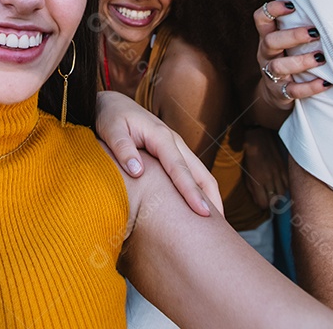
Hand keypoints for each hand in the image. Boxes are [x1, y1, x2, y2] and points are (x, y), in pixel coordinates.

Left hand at [96, 91, 221, 216]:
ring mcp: (175, 147)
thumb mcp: (111, 128)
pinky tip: (197, 208)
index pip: (180, 168)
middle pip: (201, 173)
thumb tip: (138, 171)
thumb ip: (123, 148)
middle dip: (213, 199)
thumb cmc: (110, 116)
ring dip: (210, 196)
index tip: (203, 213)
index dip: (191, 192)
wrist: (112, 103)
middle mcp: (174, 141)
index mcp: (161, 136)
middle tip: (222, 230)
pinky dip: (199, 190)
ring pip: (200, 173)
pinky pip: (190, 173)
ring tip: (216, 226)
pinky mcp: (171, 153)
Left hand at [241, 126, 287, 209]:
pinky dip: (285, 186)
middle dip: (271, 202)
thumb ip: (252, 188)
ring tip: (274, 192)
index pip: (264, 203)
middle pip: (275, 201)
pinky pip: (288, 184)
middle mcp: (269, 179)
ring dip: (278, 195)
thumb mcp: (246, 173)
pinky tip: (280, 184)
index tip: (261, 202)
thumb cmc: (249, 155)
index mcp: (257, 180)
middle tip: (268, 199)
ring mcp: (278, 173)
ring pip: (283, 193)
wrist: (258, 137)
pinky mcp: (284, 168)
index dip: (262, 205)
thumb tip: (258, 201)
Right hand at [255, 0, 330, 109]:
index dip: (272, 10)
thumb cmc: (286, 57)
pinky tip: (325, 83)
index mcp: (266, 37)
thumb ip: (294, 24)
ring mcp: (272, 74)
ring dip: (301, 61)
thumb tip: (323, 2)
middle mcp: (266, 54)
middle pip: (270, 41)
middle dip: (292, 36)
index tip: (292, 6)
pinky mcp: (280, 93)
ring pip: (279, 67)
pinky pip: (293, 91)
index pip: (261, 18)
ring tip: (320, 58)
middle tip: (314, 33)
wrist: (274, 93)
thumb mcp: (283, 41)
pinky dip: (309, 87)